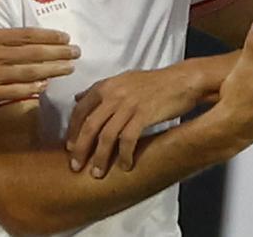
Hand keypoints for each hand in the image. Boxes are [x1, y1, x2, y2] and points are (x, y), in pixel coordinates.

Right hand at [0, 0, 79, 108]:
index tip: (64, 37)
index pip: (25, 35)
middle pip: (32, 54)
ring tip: (69, 69)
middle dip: (58, 53)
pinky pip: (14, 91)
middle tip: (77, 53)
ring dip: (51, 70)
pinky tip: (45, 85)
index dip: (47, 37)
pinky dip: (31, 88)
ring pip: (28, 73)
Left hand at [64, 61, 209, 177]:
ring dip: (100, 157)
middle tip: (76, 166)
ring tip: (97, 173)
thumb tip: (78, 98)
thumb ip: (100, 90)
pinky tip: (124, 166)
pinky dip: (123, 155)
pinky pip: (128, 140)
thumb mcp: (123, 80)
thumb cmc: (153, 83)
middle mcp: (114, 94)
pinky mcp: (144, 115)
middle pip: (89, 126)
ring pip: (106, 136)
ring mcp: (128, 105)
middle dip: (80, 149)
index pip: (80, 110)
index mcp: (106, 86)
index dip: (73, 131)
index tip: (70, 148)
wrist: (182, 80)